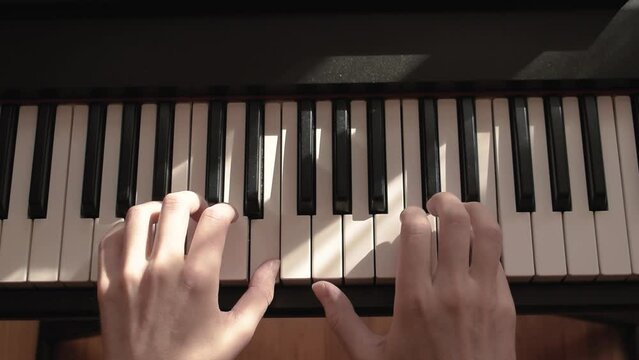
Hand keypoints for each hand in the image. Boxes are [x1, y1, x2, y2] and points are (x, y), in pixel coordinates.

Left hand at [98, 191, 279, 359]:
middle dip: (192, 200)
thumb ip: (260, 294)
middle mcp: (163, 268)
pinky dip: (123, 229)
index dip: (225, 210)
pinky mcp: (108, 285)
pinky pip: (109, 241)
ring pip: (138, 216)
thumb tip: (272, 267)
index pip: (213, 219)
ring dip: (157, 208)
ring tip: (167, 215)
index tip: (227, 216)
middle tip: (199, 208)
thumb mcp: (238, 331)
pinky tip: (135, 234)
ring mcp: (131, 275)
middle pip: (175, 206)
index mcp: (198, 277)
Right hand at [312, 192, 515, 359]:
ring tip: (464, 210)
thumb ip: (343, 320)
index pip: (416, 232)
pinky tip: (478, 248)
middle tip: (437, 201)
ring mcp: (484, 296)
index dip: (411, 214)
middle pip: (456, 221)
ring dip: (476, 213)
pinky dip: (490, 245)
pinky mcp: (506, 305)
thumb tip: (321, 290)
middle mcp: (452, 291)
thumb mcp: (371, 357)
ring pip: (488, 233)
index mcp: (415, 299)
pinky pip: (501, 261)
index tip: (408, 216)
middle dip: (446, 202)